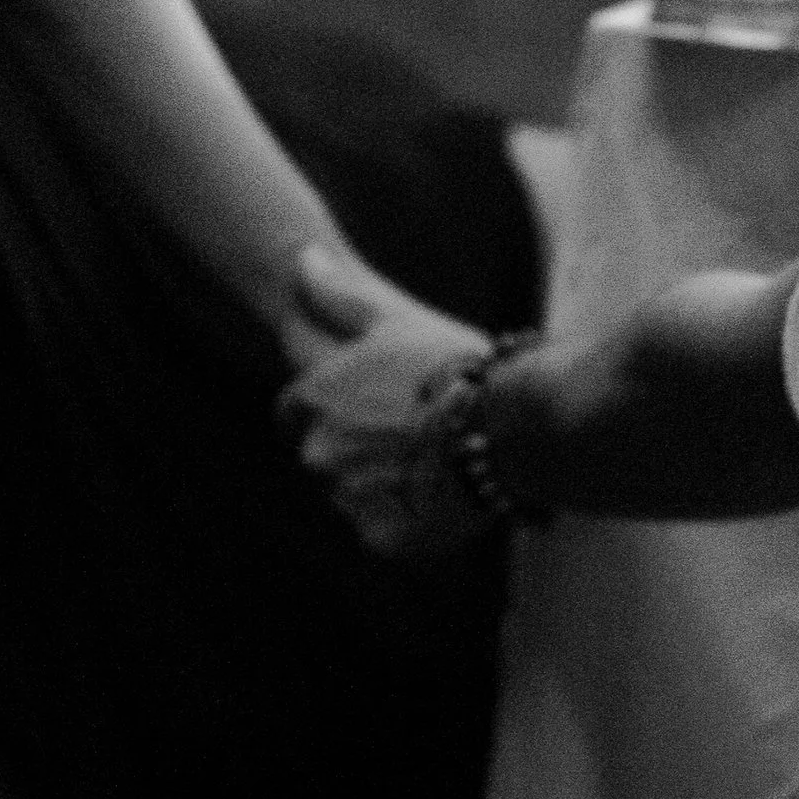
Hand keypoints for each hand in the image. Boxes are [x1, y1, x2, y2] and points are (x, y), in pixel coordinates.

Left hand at [278, 244, 494, 561]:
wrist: (503, 426)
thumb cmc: (448, 364)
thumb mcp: (391, 319)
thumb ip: (336, 295)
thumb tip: (301, 258)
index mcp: (309, 402)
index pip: (294, 413)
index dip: (333, 408)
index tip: (375, 405)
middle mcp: (315, 454)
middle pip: (323, 457)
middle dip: (356, 449)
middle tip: (412, 434)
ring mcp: (345, 501)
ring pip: (354, 496)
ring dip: (382, 485)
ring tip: (435, 462)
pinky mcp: (379, 540)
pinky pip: (384, 531)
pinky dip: (407, 521)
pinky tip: (441, 494)